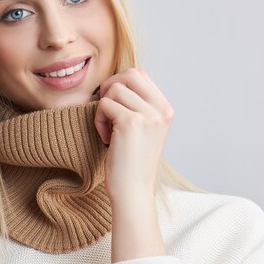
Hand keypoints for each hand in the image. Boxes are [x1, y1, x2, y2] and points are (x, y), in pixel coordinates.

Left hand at [94, 67, 174, 208]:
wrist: (133, 190)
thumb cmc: (131, 160)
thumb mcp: (143, 128)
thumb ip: (138, 104)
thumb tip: (116, 80)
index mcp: (165, 109)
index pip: (140, 74)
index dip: (120, 84)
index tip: (114, 106)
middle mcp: (161, 110)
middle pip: (129, 73)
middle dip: (110, 87)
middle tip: (106, 111)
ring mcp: (148, 115)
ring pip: (114, 89)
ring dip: (103, 107)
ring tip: (108, 129)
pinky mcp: (131, 122)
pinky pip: (104, 105)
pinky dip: (98, 120)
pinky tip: (106, 138)